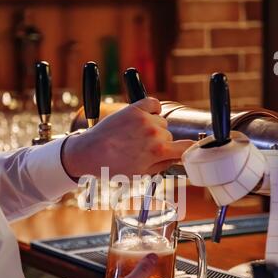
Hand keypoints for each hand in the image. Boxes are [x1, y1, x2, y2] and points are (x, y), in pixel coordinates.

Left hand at [62, 98, 193, 177]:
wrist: (89, 153)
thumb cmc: (112, 167)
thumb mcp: (140, 174)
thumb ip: (162, 165)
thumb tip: (175, 158)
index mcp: (159, 151)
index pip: (187, 147)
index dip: (188, 150)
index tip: (186, 150)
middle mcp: (155, 133)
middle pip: (170, 135)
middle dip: (161, 142)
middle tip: (143, 149)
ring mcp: (145, 119)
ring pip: (161, 121)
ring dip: (153, 127)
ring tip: (135, 136)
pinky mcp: (134, 108)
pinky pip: (154, 104)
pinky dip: (152, 109)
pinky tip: (143, 117)